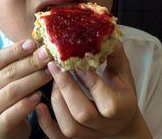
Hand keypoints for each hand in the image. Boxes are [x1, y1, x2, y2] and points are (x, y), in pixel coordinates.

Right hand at [0, 39, 52, 138]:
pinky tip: (38, 97)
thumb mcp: (16, 78)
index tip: (33, 43)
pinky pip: (12, 113)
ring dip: (33, 81)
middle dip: (30, 63)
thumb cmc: (15, 97)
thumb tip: (43, 46)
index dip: (15, 50)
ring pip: (12, 91)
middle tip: (48, 56)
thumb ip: (24, 63)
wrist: (9, 128)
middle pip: (8, 73)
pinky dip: (26, 104)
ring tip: (49, 74)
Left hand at [35, 40, 151, 137]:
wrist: (120, 122)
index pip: (107, 101)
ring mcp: (89, 135)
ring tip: (52, 80)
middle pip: (83, 114)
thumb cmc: (120, 92)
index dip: (90, 82)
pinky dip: (45, 123)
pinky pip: (57, 137)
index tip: (76, 63)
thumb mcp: (123, 73)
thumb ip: (114, 55)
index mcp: (121, 108)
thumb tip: (103, 33)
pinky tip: (39, 105)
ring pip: (69, 127)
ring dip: (56, 102)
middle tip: (55, 66)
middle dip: (67, 89)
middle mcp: (105, 126)